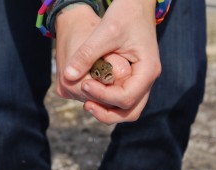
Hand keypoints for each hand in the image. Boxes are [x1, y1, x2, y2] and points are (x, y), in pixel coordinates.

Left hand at [64, 0, 160, 123]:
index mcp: (147, 70)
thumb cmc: (125, 13)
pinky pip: (123, 98)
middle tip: (86, 105)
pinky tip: (93, 92)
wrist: (137, 3)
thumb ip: (87, 54)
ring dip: (108, 110)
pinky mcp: (134, 77)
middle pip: (130, 111)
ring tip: (88, 102)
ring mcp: (141, 80)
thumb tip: (68, 76)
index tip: (84, 84)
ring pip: (127, 108)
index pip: (126, 98)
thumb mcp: (105, 31)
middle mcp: (147, 79)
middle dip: (107, 113)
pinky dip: (108, 101)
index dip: (103, 96)